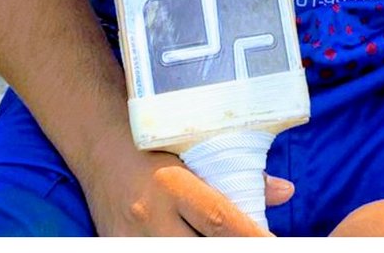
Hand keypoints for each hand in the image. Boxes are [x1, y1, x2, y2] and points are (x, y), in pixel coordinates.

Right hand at [85, 145, 291, 235]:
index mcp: (171, 184)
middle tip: (254, 247)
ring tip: (223, 243)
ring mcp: (131, 239)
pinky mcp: (116, 247)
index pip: (222, 223)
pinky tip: (186, 240)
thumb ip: (236, 174)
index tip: (276, 244)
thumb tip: (286, 192)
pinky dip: (176, 251)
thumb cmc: (150, 141)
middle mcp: (150, 216)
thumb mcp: (191, 148)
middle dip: (233, 252)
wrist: (97, 141)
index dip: (255, 240)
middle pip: (202, 250)